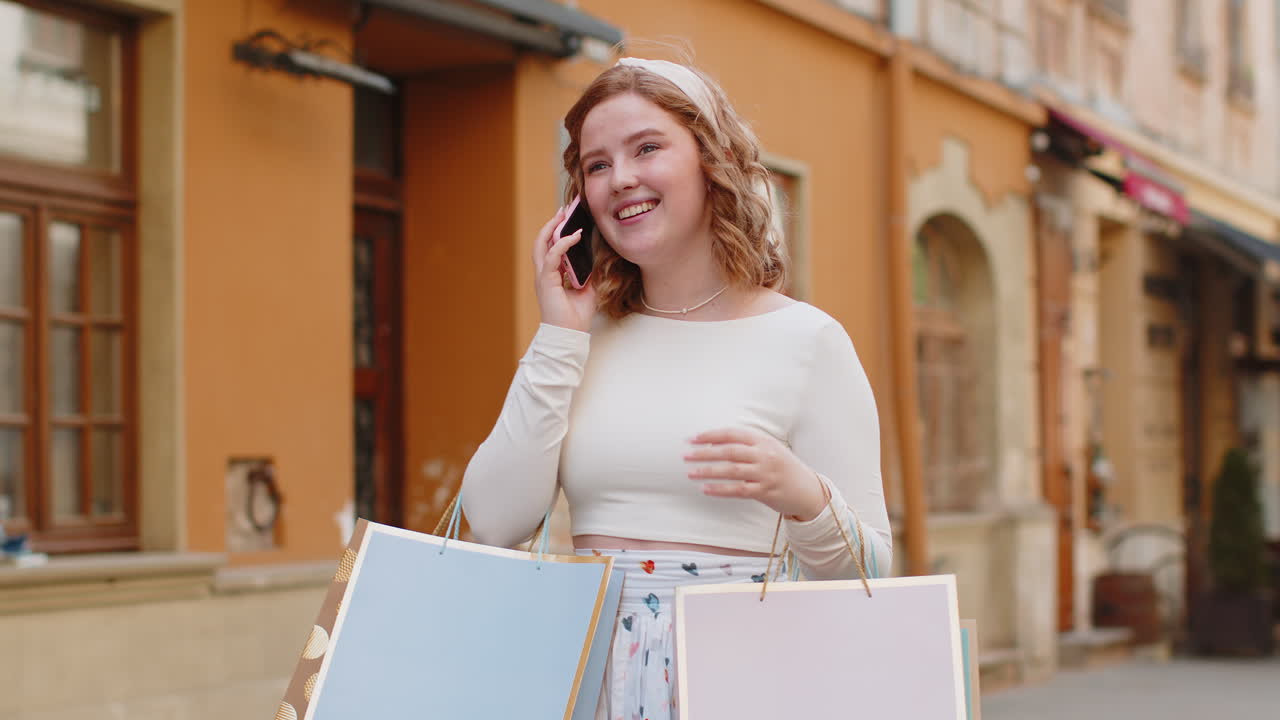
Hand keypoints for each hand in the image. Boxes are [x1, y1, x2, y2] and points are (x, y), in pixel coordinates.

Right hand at [532, 206, 596, 332]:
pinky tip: (573, 236)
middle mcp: (545, 274)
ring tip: (564, 215)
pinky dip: (562, 244)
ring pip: (542, 245)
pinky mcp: (546, 281)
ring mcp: (543, 276)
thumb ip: (589, 273)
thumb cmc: (576, 317)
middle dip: (552, 224)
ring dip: (552, 228)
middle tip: (564, 210)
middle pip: (542, 241)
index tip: (567, 218)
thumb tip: (598, 257)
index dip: (558, 232)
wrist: (570, 335)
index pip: (551, 247)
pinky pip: (552, 257)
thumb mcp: (588, 289)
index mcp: (552, 275)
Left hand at [685, 428, 827, 520]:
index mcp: (764, 440)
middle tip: (685, 455)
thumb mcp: (770, 449)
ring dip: (708, 471)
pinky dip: (720, 489)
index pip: (733, 434)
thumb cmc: (783, 468)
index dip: (711, 435)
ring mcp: (766, 473)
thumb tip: (713, 443)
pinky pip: (738, 490)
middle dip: (705, 452)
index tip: (693, 439)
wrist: (808, 490)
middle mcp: (765, 455)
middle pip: (729, 451)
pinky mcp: (765, 491)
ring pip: (732, 470)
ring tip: (690, 473)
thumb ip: (747, 445)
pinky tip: (706, 489)